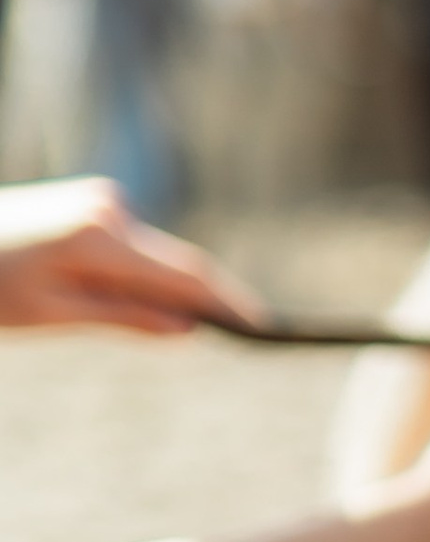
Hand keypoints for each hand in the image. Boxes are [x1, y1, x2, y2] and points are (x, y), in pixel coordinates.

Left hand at [0, 180, 268, 335]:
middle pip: (174, 266)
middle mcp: (112, 209)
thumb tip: (186, 330)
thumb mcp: (53, 313)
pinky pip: (132, 249)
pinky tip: (117, 297)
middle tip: (229, 338)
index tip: (263, 327)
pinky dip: (138, 277)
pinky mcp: (92, 205)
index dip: (228, 303)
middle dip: (198, 303)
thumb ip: (124, 317)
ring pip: (152, 259)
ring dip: (159, 292)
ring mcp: (102, 202)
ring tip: (136, 320)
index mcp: (103, 238)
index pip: (186, 275)